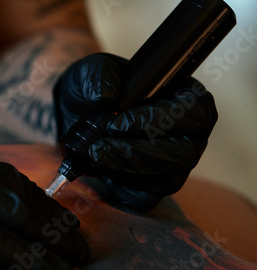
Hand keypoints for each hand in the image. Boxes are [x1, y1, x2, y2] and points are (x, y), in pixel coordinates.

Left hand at [53, 53, 217, 210]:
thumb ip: (100, 76)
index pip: (194, 112)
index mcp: (186, 99)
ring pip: (168, 179)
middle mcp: (189, 134)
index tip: (117, 123)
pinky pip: (147, 199)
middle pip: (184, 153)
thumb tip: (106, 98)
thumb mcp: (93, 70)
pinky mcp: (153, 185)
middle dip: (137, 154)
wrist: (75, 112)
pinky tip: (100, 172)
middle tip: (98, 147)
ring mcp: (174, 164)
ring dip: (127, 171)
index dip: (159, 120)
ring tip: (94, 156)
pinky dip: (121, 190)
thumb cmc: (96, 87)